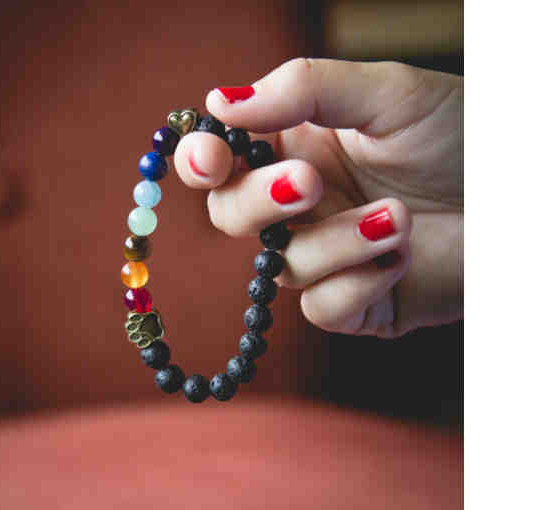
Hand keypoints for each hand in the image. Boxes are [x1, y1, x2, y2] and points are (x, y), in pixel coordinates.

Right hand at [173, 58, 462, 337]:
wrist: (523, 200)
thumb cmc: (462, 136)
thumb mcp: (387, 92)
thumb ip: (303, 88)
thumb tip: (220, 102)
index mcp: (296, 149)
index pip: (223, 160)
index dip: (202, 161)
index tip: (211, 158)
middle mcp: (302, 206)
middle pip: (232, 218)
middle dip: (262, 204)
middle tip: (311, 183)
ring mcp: (326, 257)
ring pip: (283, 268)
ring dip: (337, 243)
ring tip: (399, 218)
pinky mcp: (355, 305)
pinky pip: (322, 310)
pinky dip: (359, 285)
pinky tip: (402, 257)